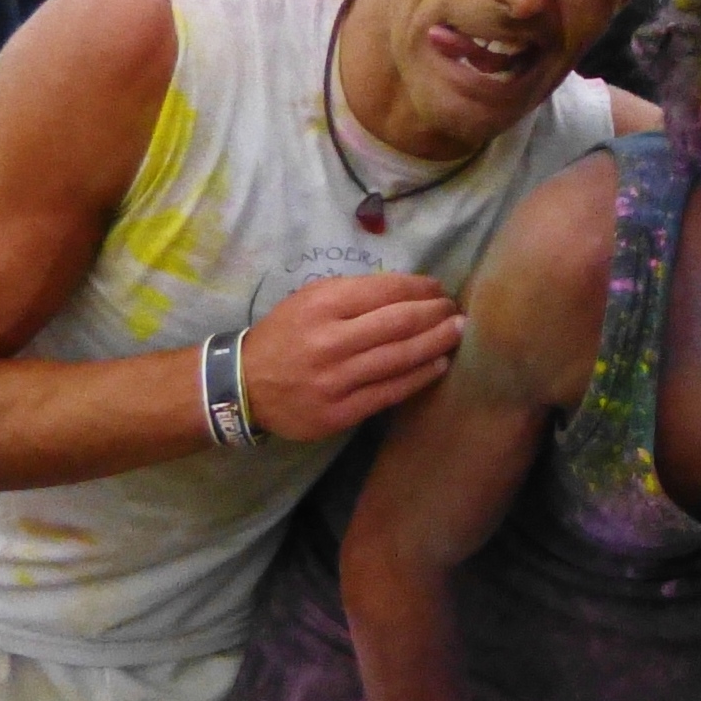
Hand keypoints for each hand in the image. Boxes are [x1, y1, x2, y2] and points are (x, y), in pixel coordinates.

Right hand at [237, 272, 464, 440]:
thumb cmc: (285, 335)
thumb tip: (410, 289)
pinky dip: (420, 376)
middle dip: (436, 314)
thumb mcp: (308, 300)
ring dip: (436, 343)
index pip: (386, 291)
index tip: (438, 288)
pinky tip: (438, 364)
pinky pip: (390, 392)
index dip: (420, 288)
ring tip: (457, 333)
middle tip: (456, 311)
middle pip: (400, 323)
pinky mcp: (340, 412)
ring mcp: (335, 380)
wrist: (244, 385)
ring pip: (400, 358)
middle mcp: (329, 341)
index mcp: (322, 305)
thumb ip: (354, 292)